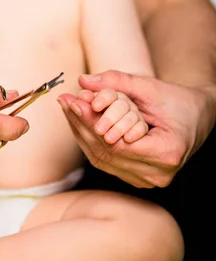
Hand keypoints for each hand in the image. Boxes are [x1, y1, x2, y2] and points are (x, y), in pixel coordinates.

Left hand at [58, 70, 215, 187]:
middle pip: (106, 152)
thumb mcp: (149, 87)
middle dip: (81, 124)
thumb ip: (117, 82)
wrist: (196, 116)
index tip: (73, 100)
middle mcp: (158, 174)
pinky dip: (90, 140)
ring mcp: (147, 180)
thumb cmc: (177, 101)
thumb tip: (83, 80)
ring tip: (68, 107)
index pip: (117, 143)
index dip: (91, 122)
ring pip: (102, 159)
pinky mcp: (137, 177)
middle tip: (64, 100)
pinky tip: (78, 121)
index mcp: (167, 153)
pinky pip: (106, 160)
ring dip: (81, 131)